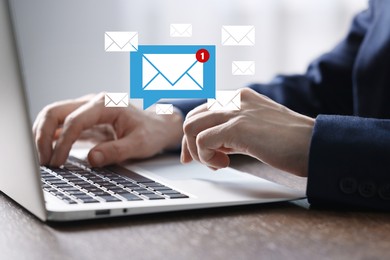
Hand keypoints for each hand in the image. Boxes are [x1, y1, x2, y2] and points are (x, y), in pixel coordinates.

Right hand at [33, 93, 182, 166]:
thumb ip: (116, 151)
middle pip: (55, 112)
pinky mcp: (84, 120)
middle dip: (43, 136)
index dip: (63, 143)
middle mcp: (92, 103)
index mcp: (106, 103)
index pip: (75, 120)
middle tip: (43, 161)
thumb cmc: (151, 132)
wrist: (158, 126)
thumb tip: (91, 159)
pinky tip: (49, 153)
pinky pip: (61, 126)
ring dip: (43, 136)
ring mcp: (86, 110)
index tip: (58, 162)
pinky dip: (51, 138)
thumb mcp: (139, 144)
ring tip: (42, 160)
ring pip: (53, 117)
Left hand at [181, 88, 314, 176]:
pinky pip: (202, 141)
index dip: (192, 135)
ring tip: (218, 163)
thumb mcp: (254, 130)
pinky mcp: (237, 127)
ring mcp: (234, 111)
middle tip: (197, 162)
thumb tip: (211, 145)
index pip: (202, 112)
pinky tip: (224, 164)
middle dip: (188, 145)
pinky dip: (207, 157)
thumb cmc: (289, 142)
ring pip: (190, 127)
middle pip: (191, 118)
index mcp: (238, 97)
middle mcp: (233, 99)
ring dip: (198, 151)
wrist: (314, 145)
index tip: (194, 155)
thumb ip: (232, 132)